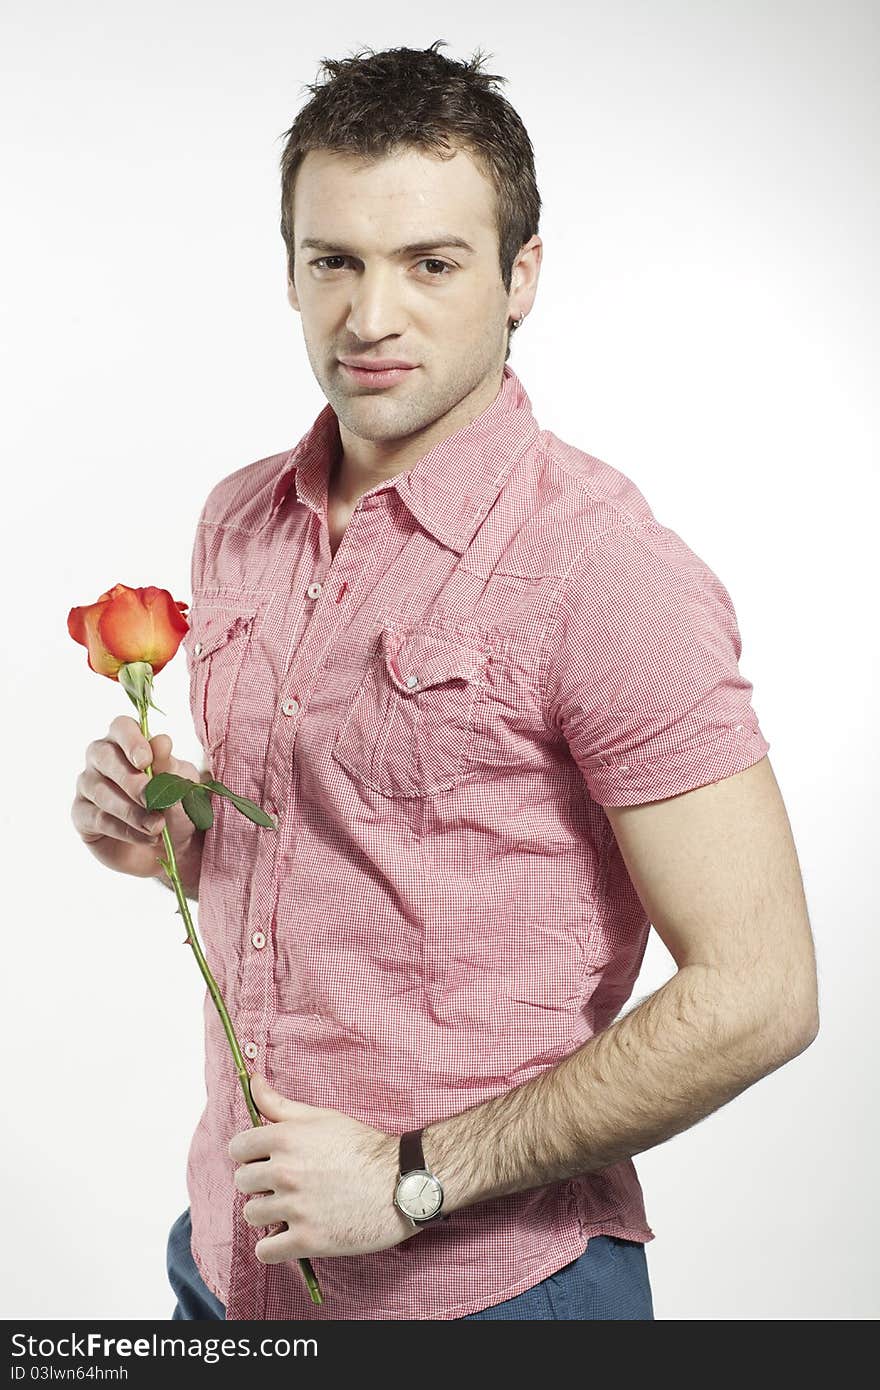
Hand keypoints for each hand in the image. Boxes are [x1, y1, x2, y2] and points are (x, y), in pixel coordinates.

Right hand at [71, 714, 204, 878]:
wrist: (172, 843)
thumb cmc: (175, 803)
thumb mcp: (180, 783)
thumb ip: (168, 765)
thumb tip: (162, 741)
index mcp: (127, 740)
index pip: (121, 727)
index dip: (131, 741)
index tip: (146, 761)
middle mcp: (101, 758)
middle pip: (104, 756)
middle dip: (130, 780)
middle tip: (153, 799)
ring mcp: (87, 785)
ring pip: (101, 792)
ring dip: (131, 811)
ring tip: (157, 826)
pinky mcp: (81, 815)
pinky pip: (98, 819)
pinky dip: (125, 829)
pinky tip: (147, 837)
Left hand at [228, 1074, 417, 1261]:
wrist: (401, 1182)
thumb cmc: (362, 1146)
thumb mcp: (321, 1117)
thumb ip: (280, 1104)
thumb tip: (252, 1080)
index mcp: (285, 1138)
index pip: (237, 1149)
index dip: (251, 1154)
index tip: (266, 1159)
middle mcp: (285, 1172)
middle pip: (242, 1182)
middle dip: (260, 1183)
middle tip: (285, 1184)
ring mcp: (295, 1208)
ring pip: (251, 1214)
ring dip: (267, 1213)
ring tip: (291, 1208)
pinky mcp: (307, 1240)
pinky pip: (264, 1250)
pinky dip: (273, 1246)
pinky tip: (289, 1235)